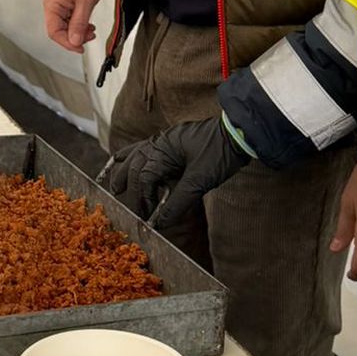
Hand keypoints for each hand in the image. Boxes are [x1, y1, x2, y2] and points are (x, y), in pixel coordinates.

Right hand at [43, 0, 106, 51]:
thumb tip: (74, 42)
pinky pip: (69, 19)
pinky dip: (79, 24)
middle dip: (74, 37)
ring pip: (65, 26)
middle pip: (59, 30)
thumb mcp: (86, 1)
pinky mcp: (66, 2)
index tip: (80, 48)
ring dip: (78, 31)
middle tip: (90, 37)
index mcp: (52, 4)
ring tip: (91, 30)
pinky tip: (88, 24)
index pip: (54, 32)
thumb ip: (79, 23)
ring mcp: (59, 3)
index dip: (67, 43)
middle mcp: (52, 4)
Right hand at [101, 115, 248, 253]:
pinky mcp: (174, 142)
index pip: (144, 176)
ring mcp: (166, 140)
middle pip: (135, 163)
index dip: (142, 198)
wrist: (240, 132)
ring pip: (137, 154)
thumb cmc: (220, 153)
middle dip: (127, 183)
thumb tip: (161, 223)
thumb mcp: (199, 181)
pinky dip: (135, 156)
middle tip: (120, 200)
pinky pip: (148, 148)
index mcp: (163, 149)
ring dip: (126, 169)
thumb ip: (178, 203)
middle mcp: (160, 142)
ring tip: (116, 184)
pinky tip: (130, 161)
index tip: (146, 215)